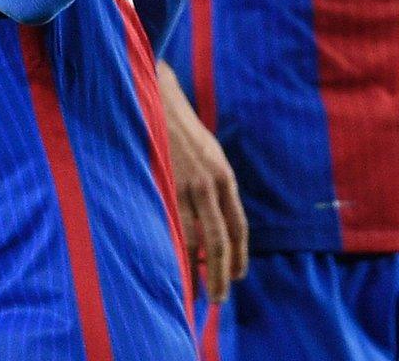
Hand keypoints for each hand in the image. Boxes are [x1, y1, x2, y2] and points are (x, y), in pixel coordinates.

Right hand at [158, 63, 247, 303]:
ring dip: (197, 270)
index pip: (237, 225)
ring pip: (194, 239)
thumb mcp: (209, 156)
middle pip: (220, 239)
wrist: (159, 101)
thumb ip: (214, 185)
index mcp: (224, 177)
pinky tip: (175, 268)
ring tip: (198, 293)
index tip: (239, 274)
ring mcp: (185, 187)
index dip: (239, 254)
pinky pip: (170, 227)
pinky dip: (174, 251)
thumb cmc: (183, 132)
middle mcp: (209, 185)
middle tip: (221, 297)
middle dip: (222, 272)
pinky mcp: (162, 186)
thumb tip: (215, 219)